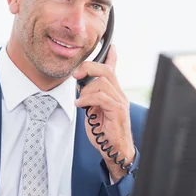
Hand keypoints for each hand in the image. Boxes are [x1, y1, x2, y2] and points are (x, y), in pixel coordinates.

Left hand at [73, 45, 135, 181]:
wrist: (116, 150)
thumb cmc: (106, 132)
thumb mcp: (94, 111)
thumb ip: (91, 99)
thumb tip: (81, 89)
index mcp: (114, 93)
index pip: (114, 70)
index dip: (112, 57)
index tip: (110, 46)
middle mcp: (119, 95)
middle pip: (106, 70)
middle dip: (89, 68)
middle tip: (76, 75)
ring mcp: (120, 102)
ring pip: (103, 82)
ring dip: (86, 90)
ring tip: (80, 101)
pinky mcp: (118, 111)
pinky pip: (102, 97)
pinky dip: (88, 99)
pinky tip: (81, 106)